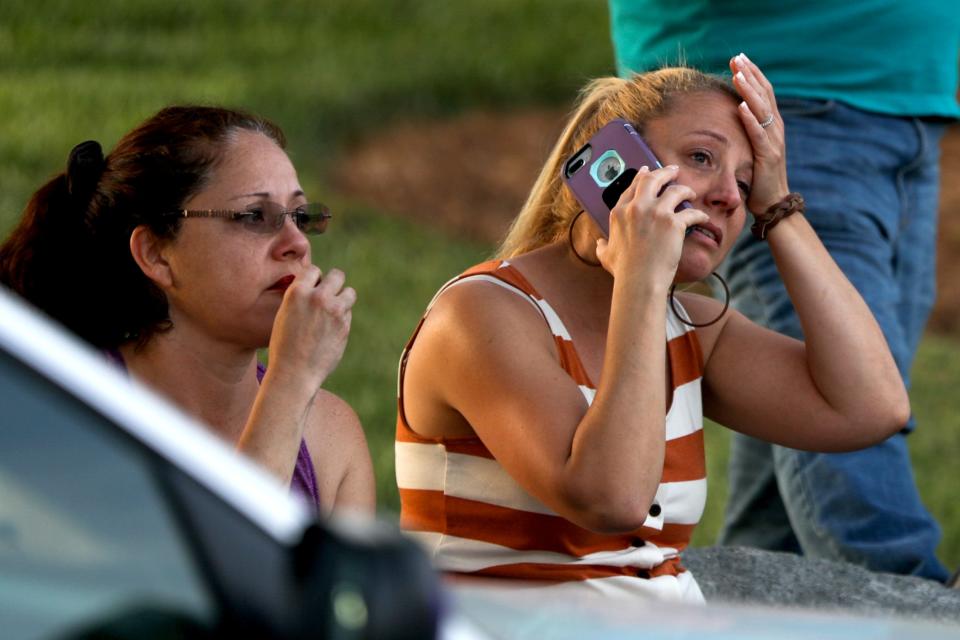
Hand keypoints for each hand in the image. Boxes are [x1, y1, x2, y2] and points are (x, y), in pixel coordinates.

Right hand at [267, 264, 355, 394]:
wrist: (294, 372)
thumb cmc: (284, 345)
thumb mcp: (285, 314)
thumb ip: (301, 297)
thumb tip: (319, 285)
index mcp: (297, 292)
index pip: (314, 270)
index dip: (314, 279)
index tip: (313, 288)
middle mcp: (317, 297)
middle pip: (337, 275)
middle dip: (334, 283)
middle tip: (328, 295)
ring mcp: (334, 311)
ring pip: (349, 292)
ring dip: (343, 298)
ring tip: (332, 310)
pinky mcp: (345, 325)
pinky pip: (347, 312)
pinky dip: (342, 318)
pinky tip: (330, 331)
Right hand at [595, 165, 708, 285]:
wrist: (639, 280)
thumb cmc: (623, 270)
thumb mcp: (606, 255)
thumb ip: (602, 246)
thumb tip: (599, 244)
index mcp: (619, 213)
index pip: (632, 187)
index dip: (640, 177)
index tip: (647, 171)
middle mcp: (637, 208)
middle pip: (652, 179)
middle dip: (665, 172)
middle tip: (673, 170)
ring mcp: (656, 213)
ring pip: (675, 190)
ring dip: (685, 189)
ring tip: (691, 192)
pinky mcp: (674, 223)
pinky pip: (691, 212)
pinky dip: (699, 215)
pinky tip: (703, 218)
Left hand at [730, 53, 789, 212]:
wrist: (773, 203)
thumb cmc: (758, 177)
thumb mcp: (753, 149)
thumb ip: (747, 131)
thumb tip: (733, 114)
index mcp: (771, 125)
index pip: (763, 92)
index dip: (753, 74)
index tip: (739, 58)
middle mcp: (776, 129)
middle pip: (764, 94)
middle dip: (750, 74)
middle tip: (737, 57)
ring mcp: (774, 142)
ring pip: (762, 110)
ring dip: (749, 91)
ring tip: (737, 75)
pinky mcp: (768, 157)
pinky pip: (759, 135)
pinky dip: (751, 120)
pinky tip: (741, 107)